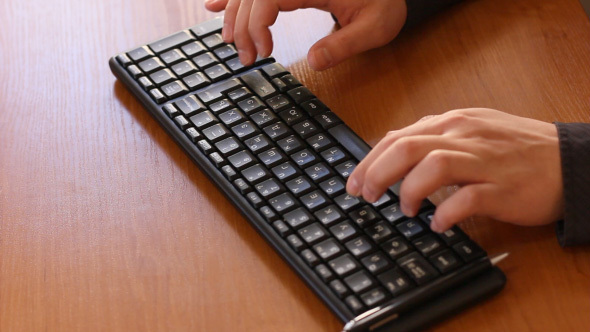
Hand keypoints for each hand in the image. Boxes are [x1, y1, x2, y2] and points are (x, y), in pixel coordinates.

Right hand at [204, 0, 406, 69]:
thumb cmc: (385, 3)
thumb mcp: (376, 27)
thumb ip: (344, 45)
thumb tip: (313, 62)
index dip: (256, 24)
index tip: (262, 53)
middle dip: (242, 24)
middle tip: (245, 58)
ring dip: (234, 12)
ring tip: (229, 41)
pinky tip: (215, 4)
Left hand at [346, 108, 563, 231]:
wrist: (569, 161)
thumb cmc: (516, 150)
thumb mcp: (471, 133)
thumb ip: (435, 140)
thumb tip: (394, 154)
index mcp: (453, 122)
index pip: (399, 136)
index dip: (369, 160)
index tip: (353, 182)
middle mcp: (465, 136)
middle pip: (407, 148)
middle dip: (377, 173)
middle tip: (366, 196)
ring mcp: (484, 161)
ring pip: (433, 166)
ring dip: (409, 191)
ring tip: (404, 210)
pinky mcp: (503, 188)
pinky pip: (467, 199)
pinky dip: (445, 213)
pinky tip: (437, 224)